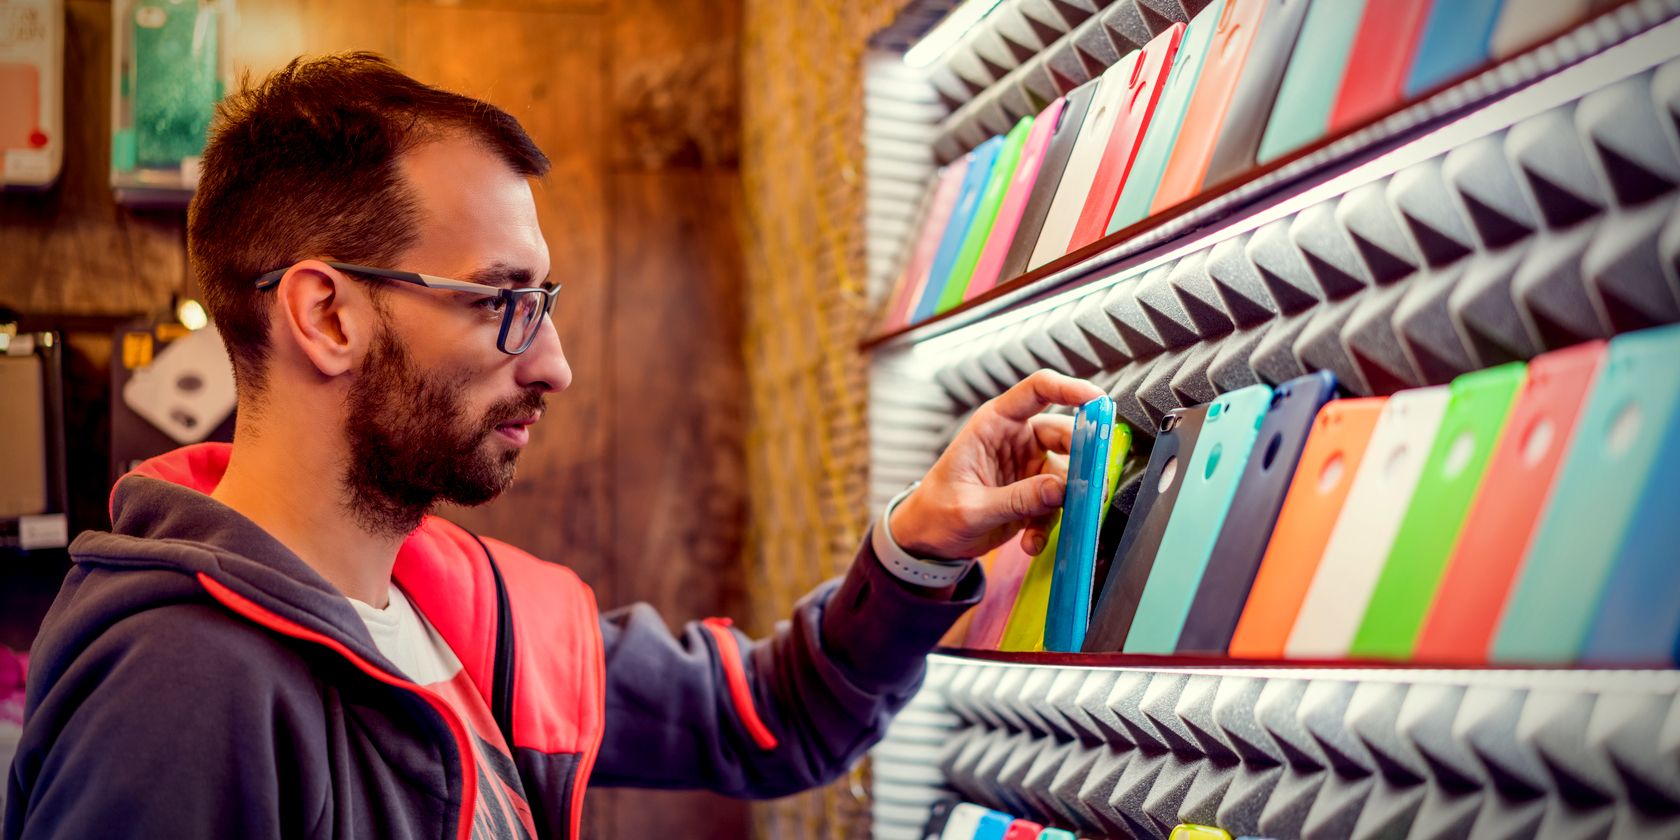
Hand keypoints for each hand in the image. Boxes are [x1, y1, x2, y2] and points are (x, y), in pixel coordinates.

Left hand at [889, 369, 1105, 559]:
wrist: (928, 540)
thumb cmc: (936, 511)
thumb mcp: (971, 507)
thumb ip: (1016, 499)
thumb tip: (1060, 489)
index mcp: (994, 424)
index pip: (1037, 390)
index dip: (1071, 388)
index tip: (1099, 401)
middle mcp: (1016, 439)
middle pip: (1065, 434)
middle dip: (1085, 458)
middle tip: (1095, 486)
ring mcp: (1027, 467)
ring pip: (1067, 474)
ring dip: (1068, 502)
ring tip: (1053, 526)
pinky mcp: (1033, 494)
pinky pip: (1056, 504)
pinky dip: (1050, 526)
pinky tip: (1031, 543)